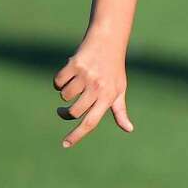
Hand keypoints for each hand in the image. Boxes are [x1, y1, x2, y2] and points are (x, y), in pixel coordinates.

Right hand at [53, 33, 132, 147]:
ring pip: (64, 96)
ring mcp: (86, 77)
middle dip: (65, 113)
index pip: (91, 122)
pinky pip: (58, 82)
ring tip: (74, 84)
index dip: (77, 135)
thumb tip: (129, 129)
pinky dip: (59, 81)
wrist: (108, 42)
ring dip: (65, 93)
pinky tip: (68, 75)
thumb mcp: (120, 90)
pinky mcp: (74, 65)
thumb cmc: (114, 70)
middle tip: (62, 111)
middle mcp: (97, 89)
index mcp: (108, 98)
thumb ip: (120, 111)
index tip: (65, 144)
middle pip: (74, 112)